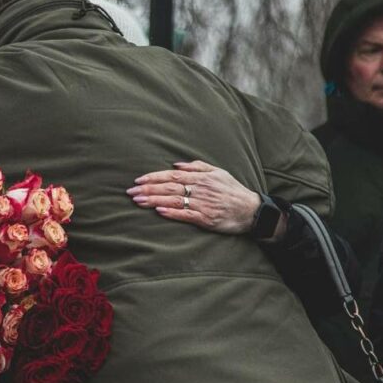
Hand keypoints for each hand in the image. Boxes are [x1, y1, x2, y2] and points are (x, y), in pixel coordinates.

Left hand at [127, 161, 261, 234]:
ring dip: (154, 200)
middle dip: (148, 189)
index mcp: (201, 177)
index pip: (172, 175)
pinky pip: (186, 215)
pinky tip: (159, 211)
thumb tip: (175, 164)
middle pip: (169, 187)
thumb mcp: (218, 172)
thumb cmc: (233, 190)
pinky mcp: (206, 219)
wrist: (252, 210)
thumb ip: (197, 166)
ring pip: (174, 200)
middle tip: (130, 192)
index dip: (153, 177)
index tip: (138, 180)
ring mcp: (203, 204)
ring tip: (138, 201)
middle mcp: (200, 189)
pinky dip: (172, 213)